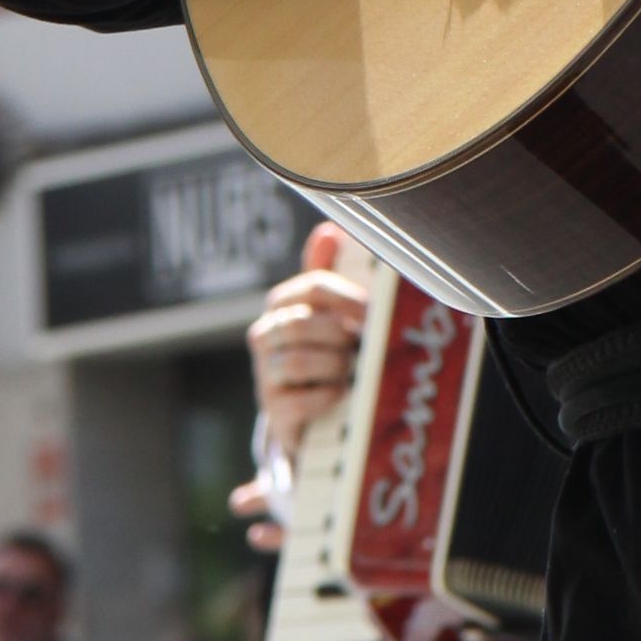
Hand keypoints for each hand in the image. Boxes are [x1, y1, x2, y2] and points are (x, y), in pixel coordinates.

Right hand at [249, 230, 369, 459]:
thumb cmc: (326, 348)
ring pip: (297, 360)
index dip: (349, 298)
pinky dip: (326, 397)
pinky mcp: (274, 410)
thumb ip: (329, 271)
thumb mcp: (329, 309)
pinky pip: (298, 400)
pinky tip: (340, 394)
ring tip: (351, 370)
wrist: (311, 409)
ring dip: (333, 366)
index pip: (313, 287)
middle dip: (340, 336)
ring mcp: (266, 373)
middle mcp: (267, 335)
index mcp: (283, 304)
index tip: (374, 311)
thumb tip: (331, 230)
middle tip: (363, 346)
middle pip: (302, 324)